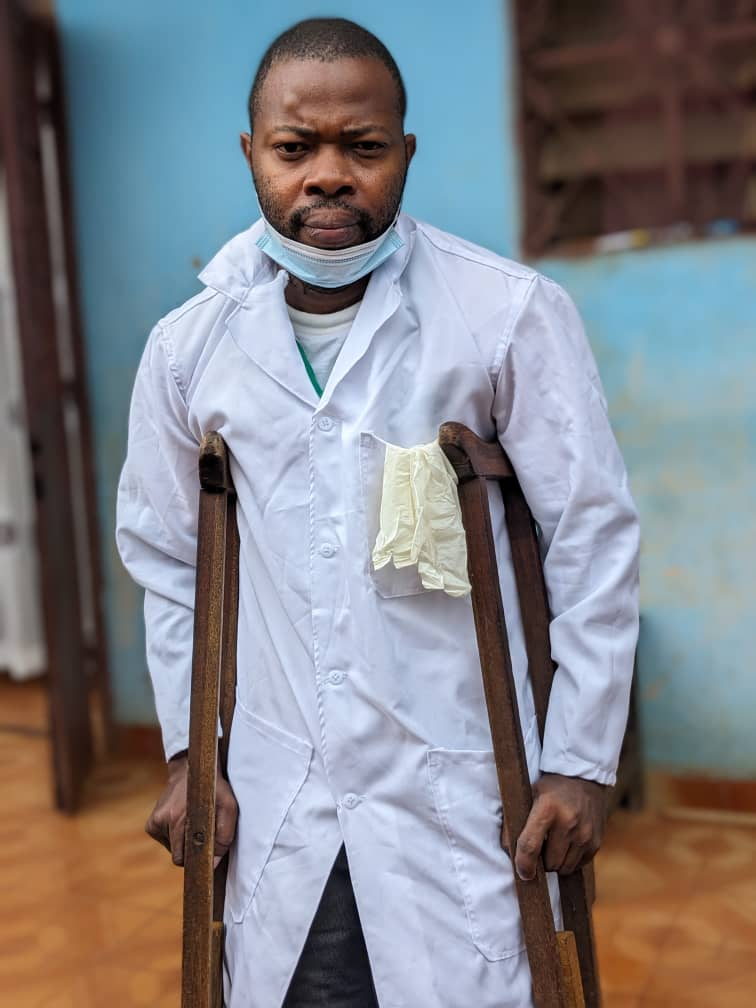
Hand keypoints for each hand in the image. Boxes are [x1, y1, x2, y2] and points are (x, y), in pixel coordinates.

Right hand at [145, 754, 237, 868]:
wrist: (191, 768)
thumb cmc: (213, 788)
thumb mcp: (228, 807)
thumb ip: (223, 836)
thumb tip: (213, 863)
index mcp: (178, 819)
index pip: (181, 859)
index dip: (194, 860)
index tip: (203, 855)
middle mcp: (163, 820)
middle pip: (176, 855)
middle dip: (189, 851)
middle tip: (201, 835)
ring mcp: (155, 821)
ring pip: (171, 848)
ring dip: (182, 841)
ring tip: (192, 823)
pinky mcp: (151, 823)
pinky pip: (164, 841)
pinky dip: (173, 837)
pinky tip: (182, 821)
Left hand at [514, 773, 607, 880]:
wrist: (584, 777)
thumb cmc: (551, 787)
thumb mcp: (529, 794)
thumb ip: (516, 820)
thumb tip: (507, 850)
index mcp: (547, 808)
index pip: (530, 846)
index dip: (524, 864)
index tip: (523, 873)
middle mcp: (568, 822)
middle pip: (550, 862)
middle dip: (542, 862)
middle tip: (540, 849)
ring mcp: (585, 833)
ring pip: (565, 868)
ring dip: (556, 863)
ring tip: (553, 846)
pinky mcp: (596, 842)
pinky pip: (579, 865)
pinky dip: (570, 861)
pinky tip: (566, 845)